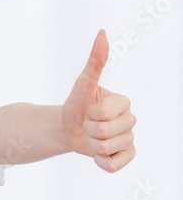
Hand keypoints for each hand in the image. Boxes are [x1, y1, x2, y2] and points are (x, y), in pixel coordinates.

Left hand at [60, 29, 136, 171]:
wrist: (67, 128)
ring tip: (91, 137)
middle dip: (88, 130)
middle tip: (87, 124)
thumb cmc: (76, 104)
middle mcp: (130, 120)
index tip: (88, 109)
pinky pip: (114, 166)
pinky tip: (98, 154)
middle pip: (106, 133)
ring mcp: (129, 139)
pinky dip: (101, 162)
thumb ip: (95, 61)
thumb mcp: (83, 83)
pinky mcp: (126, 156)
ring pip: (107, 149)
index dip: (90, 114)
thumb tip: (102, 33)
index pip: (105, 113)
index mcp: (124, 102)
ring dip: (91, 145)